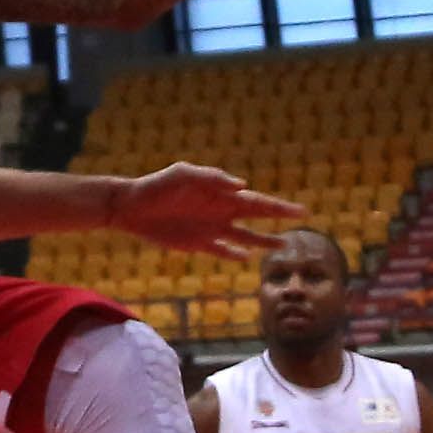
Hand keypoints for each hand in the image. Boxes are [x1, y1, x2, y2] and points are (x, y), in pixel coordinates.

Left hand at [113, 163, 305, 258]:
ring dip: (262, 241)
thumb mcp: (182, 174)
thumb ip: (211, 177)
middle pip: (256, 216)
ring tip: (282, 245)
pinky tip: (245, 258)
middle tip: (301, 219)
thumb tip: (242, 185)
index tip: (300, 211)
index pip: (256, 200)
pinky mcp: (197, 244)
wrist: (131, 206)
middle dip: (278, 218)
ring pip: (244, 237)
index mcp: (220, 194)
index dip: (278, 207)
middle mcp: (220, 211)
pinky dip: (233, 254)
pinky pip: (221, 250)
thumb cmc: (157, 186)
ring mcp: (210, 229)